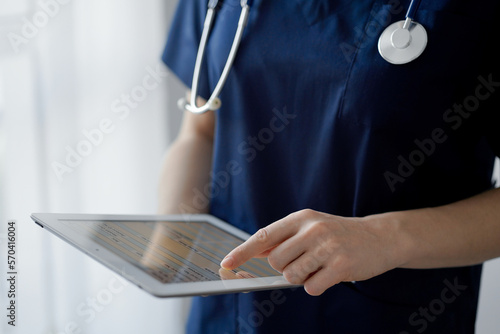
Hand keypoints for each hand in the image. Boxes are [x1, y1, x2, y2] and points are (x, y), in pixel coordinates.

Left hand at [220, 209, 403, 295]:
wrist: (380, 237)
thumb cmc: (339, 234)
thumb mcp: (311, 226)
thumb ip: (286, 238)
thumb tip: (256, 253)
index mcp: (301, 218)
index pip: (264, 235)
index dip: (243, 251)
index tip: (227, 262)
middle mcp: (312, 229)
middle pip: (276, 261)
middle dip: (285, 268)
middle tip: (305, 262)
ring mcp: (327, 247)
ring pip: (292, 276)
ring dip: (302, 278)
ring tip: (319, 266)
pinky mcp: (341, 265)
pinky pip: (312, 287)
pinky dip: (317, 285)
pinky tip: (331, 274)